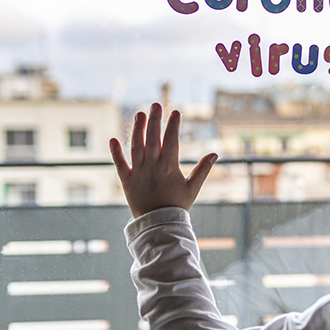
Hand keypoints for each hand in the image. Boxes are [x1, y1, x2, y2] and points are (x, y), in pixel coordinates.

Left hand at [109, 103, 217, 217]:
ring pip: (136, 146)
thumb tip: (215, 153)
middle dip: (155, 120)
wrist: (158, 225)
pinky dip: (116, 152)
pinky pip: (120, 164)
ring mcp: (138, 172)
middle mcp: (153, 166)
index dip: (173, 124)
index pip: (171, 140)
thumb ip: (203, 169)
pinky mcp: (126, 180)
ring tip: (139, 114)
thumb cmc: (177, 206)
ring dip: (137, 129)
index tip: (176, 111)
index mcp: (169, 167)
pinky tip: (113, 139)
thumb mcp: (193, 188)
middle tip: (156, 104)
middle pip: (153, 138)